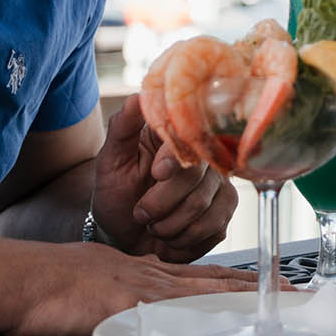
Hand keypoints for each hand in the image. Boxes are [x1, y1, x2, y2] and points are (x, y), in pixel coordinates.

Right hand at [6, 241, 257, 335]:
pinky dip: (208, 310)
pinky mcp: (130, 304)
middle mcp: (151, 276)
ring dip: (245, 297)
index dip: (237, 278)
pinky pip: (179, 308)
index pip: (202, 274)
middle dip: (257, 286)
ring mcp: (143, 288)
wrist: (23, 278)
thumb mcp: (95, 276)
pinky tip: (230, 315)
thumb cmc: (47, 282)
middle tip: (295, 290)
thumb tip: (138, 296)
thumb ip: (122, 284)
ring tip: (281, 301)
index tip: (269, 282)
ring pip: (206, 290)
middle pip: (215, 279)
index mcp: (143, 271)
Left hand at [90, 96, 238, 262]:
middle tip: (141, 211)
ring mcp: (218, 183)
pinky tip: (171, 234)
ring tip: (153, 223)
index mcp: (176, 135)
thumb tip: (139, 95)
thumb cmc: (116, 193)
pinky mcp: (225, 211)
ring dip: (169, 226)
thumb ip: (123, 126)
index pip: (190, 139)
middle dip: (162, 203)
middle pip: (199, 177)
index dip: (174, 160)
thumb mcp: (111, 160)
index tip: (155, 173)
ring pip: (205, 208)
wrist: (123, 234)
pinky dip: (184, 240)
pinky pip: (215, 228)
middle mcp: (203, 156)